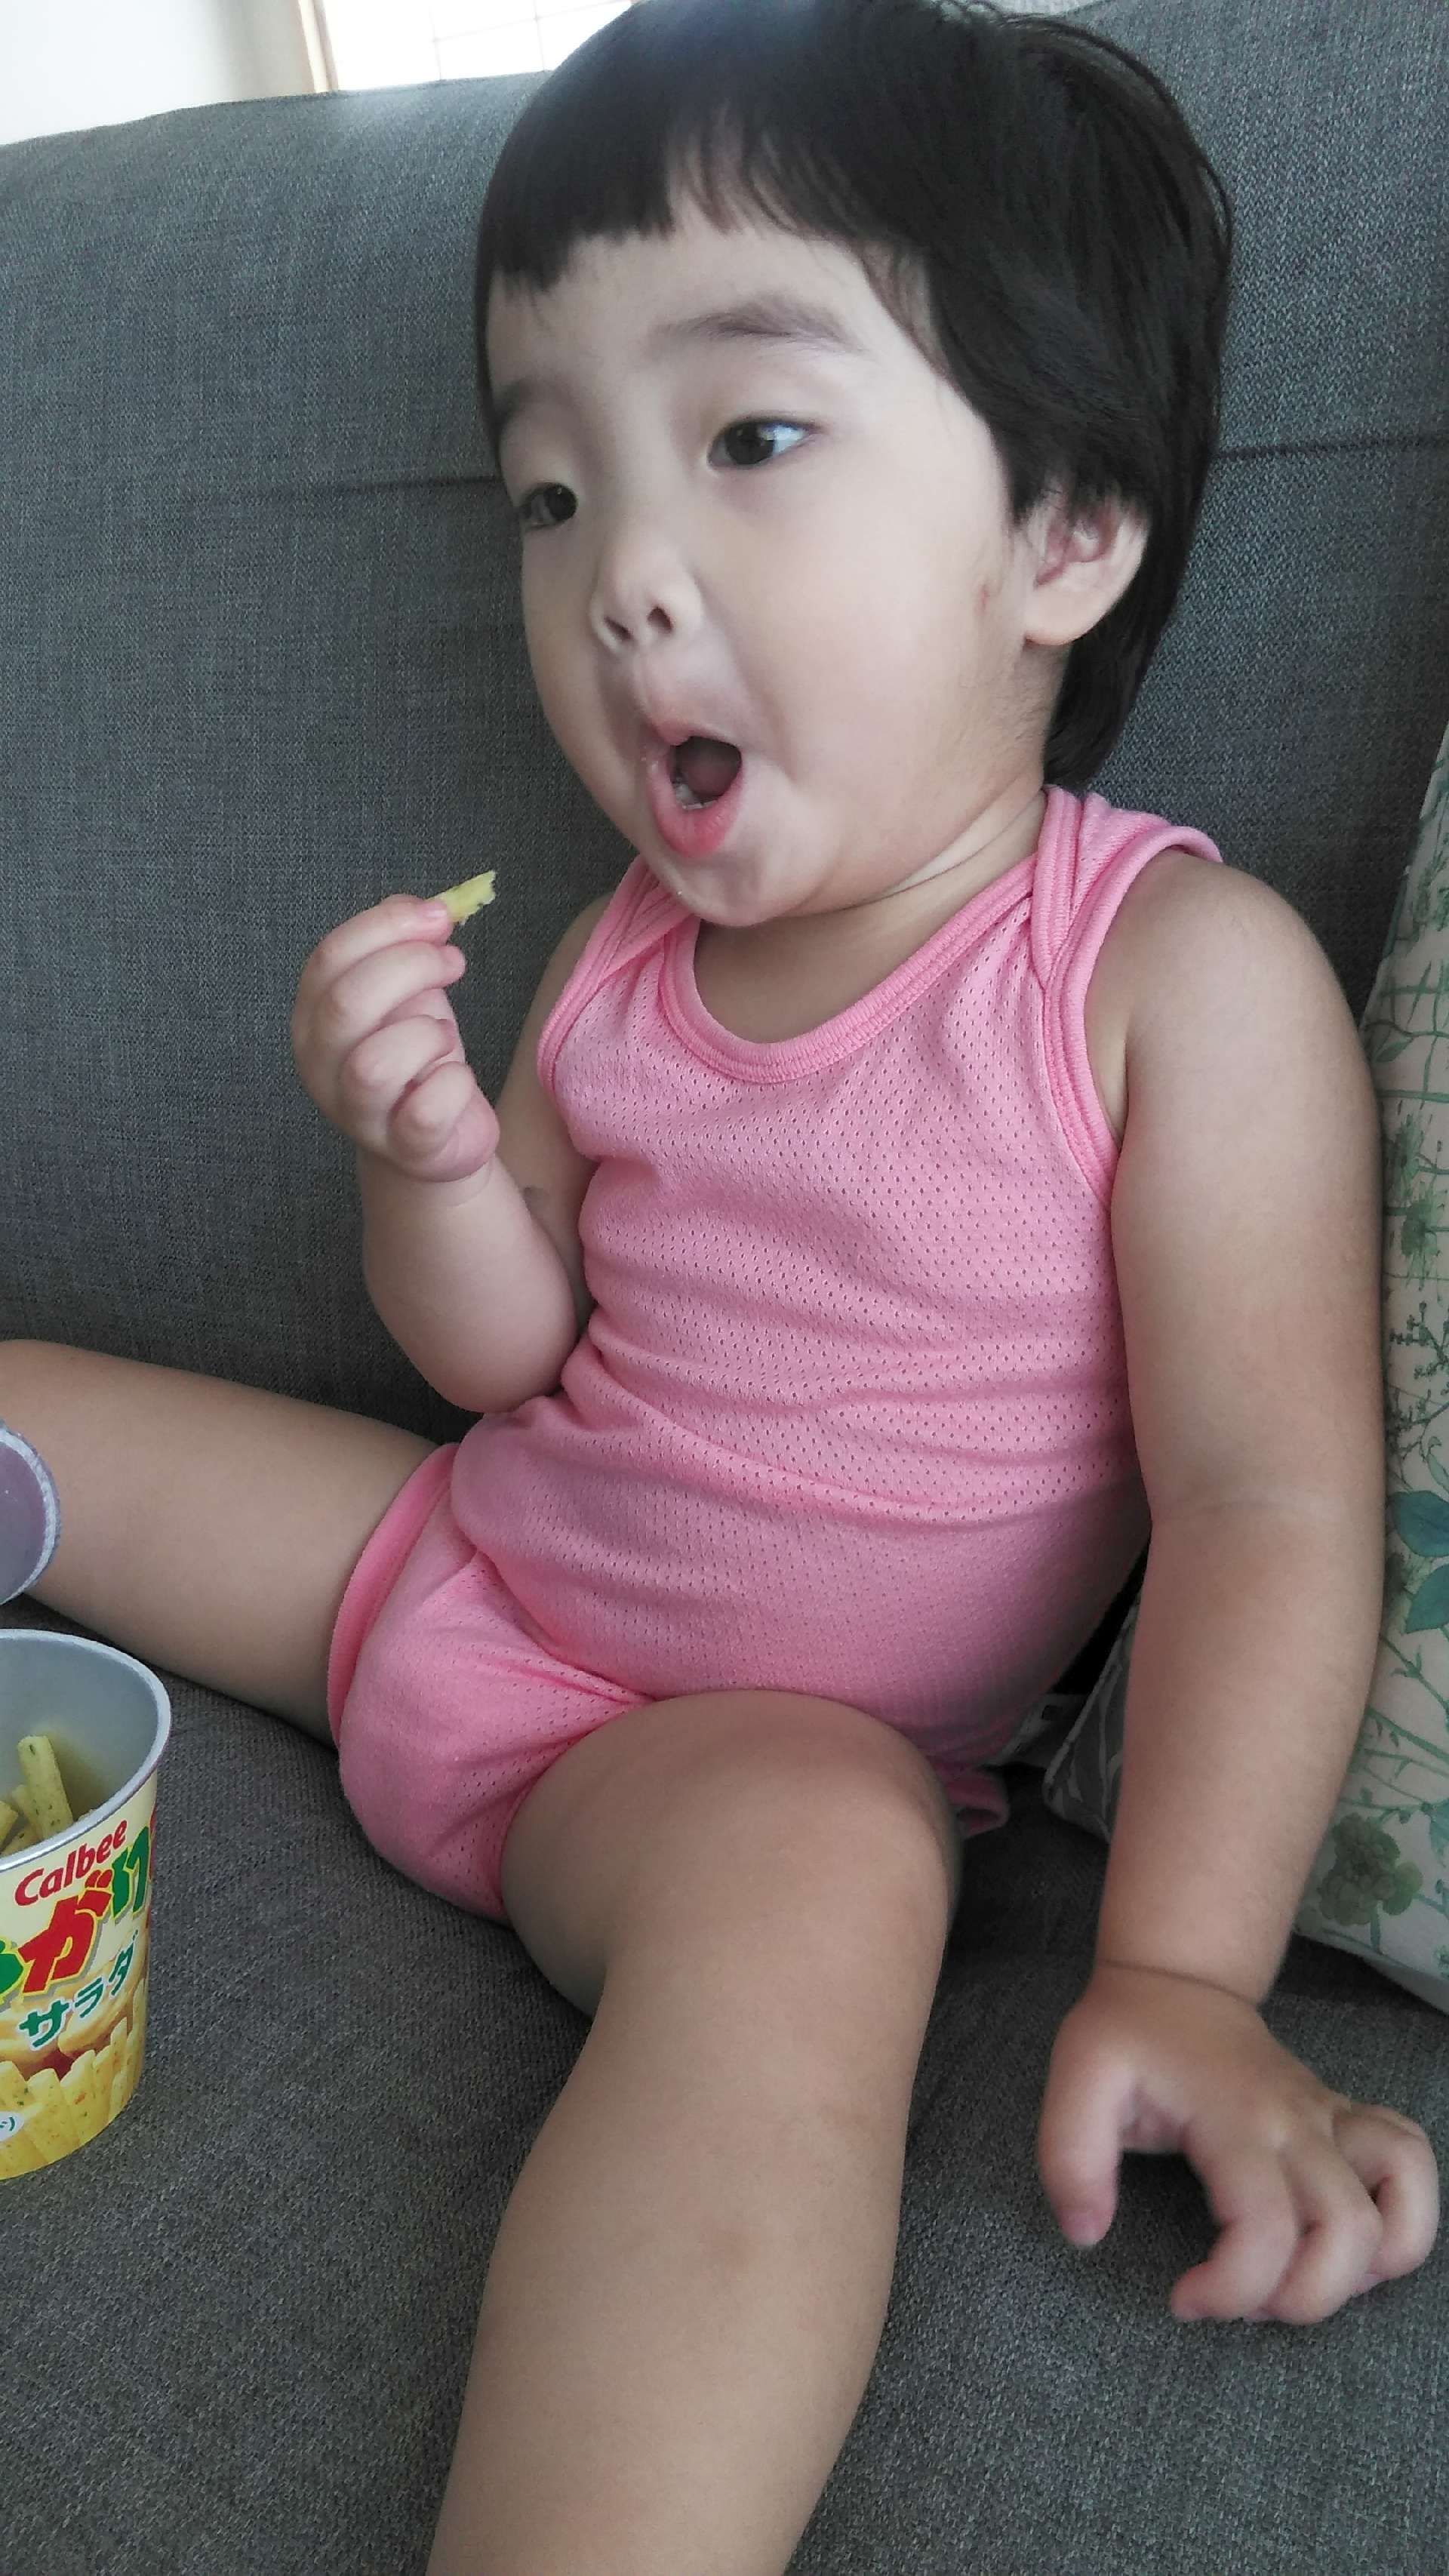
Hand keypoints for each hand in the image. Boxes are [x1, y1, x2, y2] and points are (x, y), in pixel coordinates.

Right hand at [291, 893, 500, 1184]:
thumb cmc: (415, 1053)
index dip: (387, 927)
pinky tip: (455, 1076)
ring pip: (375, 1063)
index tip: (439, 917)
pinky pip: (425, 1110)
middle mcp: (320, 1066)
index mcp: (312, 1017)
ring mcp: (356, 1113)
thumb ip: (401, 942)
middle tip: (451, 962)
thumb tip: (420, 908)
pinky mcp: (402, 1148)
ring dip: (426, 1032)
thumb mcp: (406, 990)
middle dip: (410, 967)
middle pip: (346, 1003)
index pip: (328, 959)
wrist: (434, 1137)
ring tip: (443, 1034)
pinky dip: (454, 1082)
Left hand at [1036, 1960, 1439, 2324]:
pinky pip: (1409, 2168)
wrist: (1177, 1980)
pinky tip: (1345, 2246)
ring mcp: (1330, 2121)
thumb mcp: (1073, 2082)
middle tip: (1238, 2300)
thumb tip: (1087, 2233)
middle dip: (1299, 2299)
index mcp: (1233, 2117)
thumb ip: (1069, 2159)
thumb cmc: (1126, 2034)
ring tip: (1292, 2279)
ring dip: (1356, 2275)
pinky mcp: (1345, 2124)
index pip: (1265, 2227)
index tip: (1181, 2299)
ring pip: (1394, 2212)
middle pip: (1348, 2235)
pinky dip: (1401, 2222)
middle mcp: (1298, 2122)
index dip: (1230, 2289)